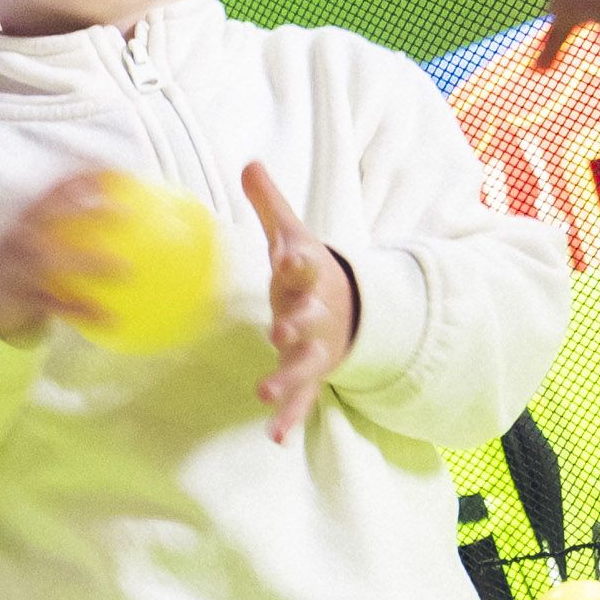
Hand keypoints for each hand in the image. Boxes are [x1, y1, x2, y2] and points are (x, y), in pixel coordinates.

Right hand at [0, 171, 136, 346]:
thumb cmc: (29, 265)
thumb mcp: (44, 240)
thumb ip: (75, 227)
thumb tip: (132, 219)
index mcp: (28, 218)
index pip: (56, 189)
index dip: (83, 177)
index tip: (116, 172)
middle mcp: (19, 236)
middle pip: (51, 219)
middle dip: (86, 212)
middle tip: (126, 215)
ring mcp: (14, 266)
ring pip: (51, 262)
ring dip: (88, 264)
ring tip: (126, 270)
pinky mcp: (16, 297)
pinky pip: (52, 304)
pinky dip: (81, 311)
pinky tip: (110, 319)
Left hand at [241, 162, 359, 444]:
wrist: (350, 310)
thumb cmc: (307, 273)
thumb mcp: (292, 237)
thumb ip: (269, 205)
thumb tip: (249, 162)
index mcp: (310, 276)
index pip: (304, 265)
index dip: (296, 260)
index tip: (286, 255)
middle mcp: (316, 313)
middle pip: (308, 318)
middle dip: (297, 323)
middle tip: (281, 329)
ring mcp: (316, 346)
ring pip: (303, 364)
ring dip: (287, 377)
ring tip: (265, 392)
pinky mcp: (312, 374)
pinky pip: (301, 398)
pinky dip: (289, 417)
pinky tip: (274, 437)